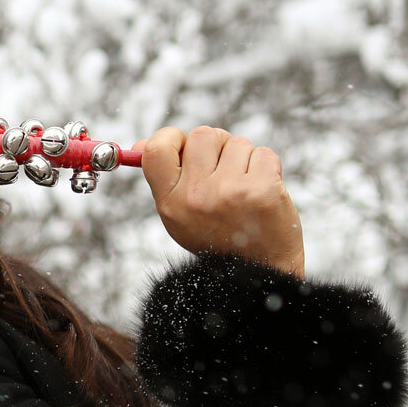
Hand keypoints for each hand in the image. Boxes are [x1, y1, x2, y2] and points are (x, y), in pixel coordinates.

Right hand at [138, 126, 304, 275]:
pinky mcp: (263, 190)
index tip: (183, 144)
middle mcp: (197, 196)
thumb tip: (142, 143)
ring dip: (243, 158)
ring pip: (237, 143)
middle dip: (216, 144)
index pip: (157, 150)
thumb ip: (163, 178)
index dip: (171, 137)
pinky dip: (265, 167)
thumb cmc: (215, 237)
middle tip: (222, 167)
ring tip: (243, 187)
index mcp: (171, 202)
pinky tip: (262, 190)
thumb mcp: (178, 214)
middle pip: (202, 135)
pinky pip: (264, 154)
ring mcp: (231, 192)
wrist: (258, 270)